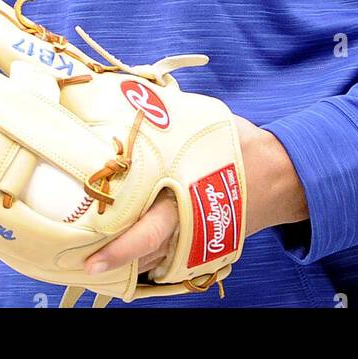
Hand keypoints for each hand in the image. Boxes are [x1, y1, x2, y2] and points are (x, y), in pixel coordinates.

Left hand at [83, 113, 307, 278]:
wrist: (279, 176)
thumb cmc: (238, 146)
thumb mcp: (201, 125)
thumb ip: (164, 120)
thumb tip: (124, 95)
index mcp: (187, 198)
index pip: (148, 233)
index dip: (117, 250)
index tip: (90, 261)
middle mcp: (188, 227)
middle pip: (143, 255)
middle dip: (111, 260)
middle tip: (78, 261)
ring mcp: (197, 242)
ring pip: (152, 263)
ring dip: (123, 262)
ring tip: (88, 256)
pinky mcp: (202, 247)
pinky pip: (165, 261)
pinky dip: (142, 259)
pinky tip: (118, 250)